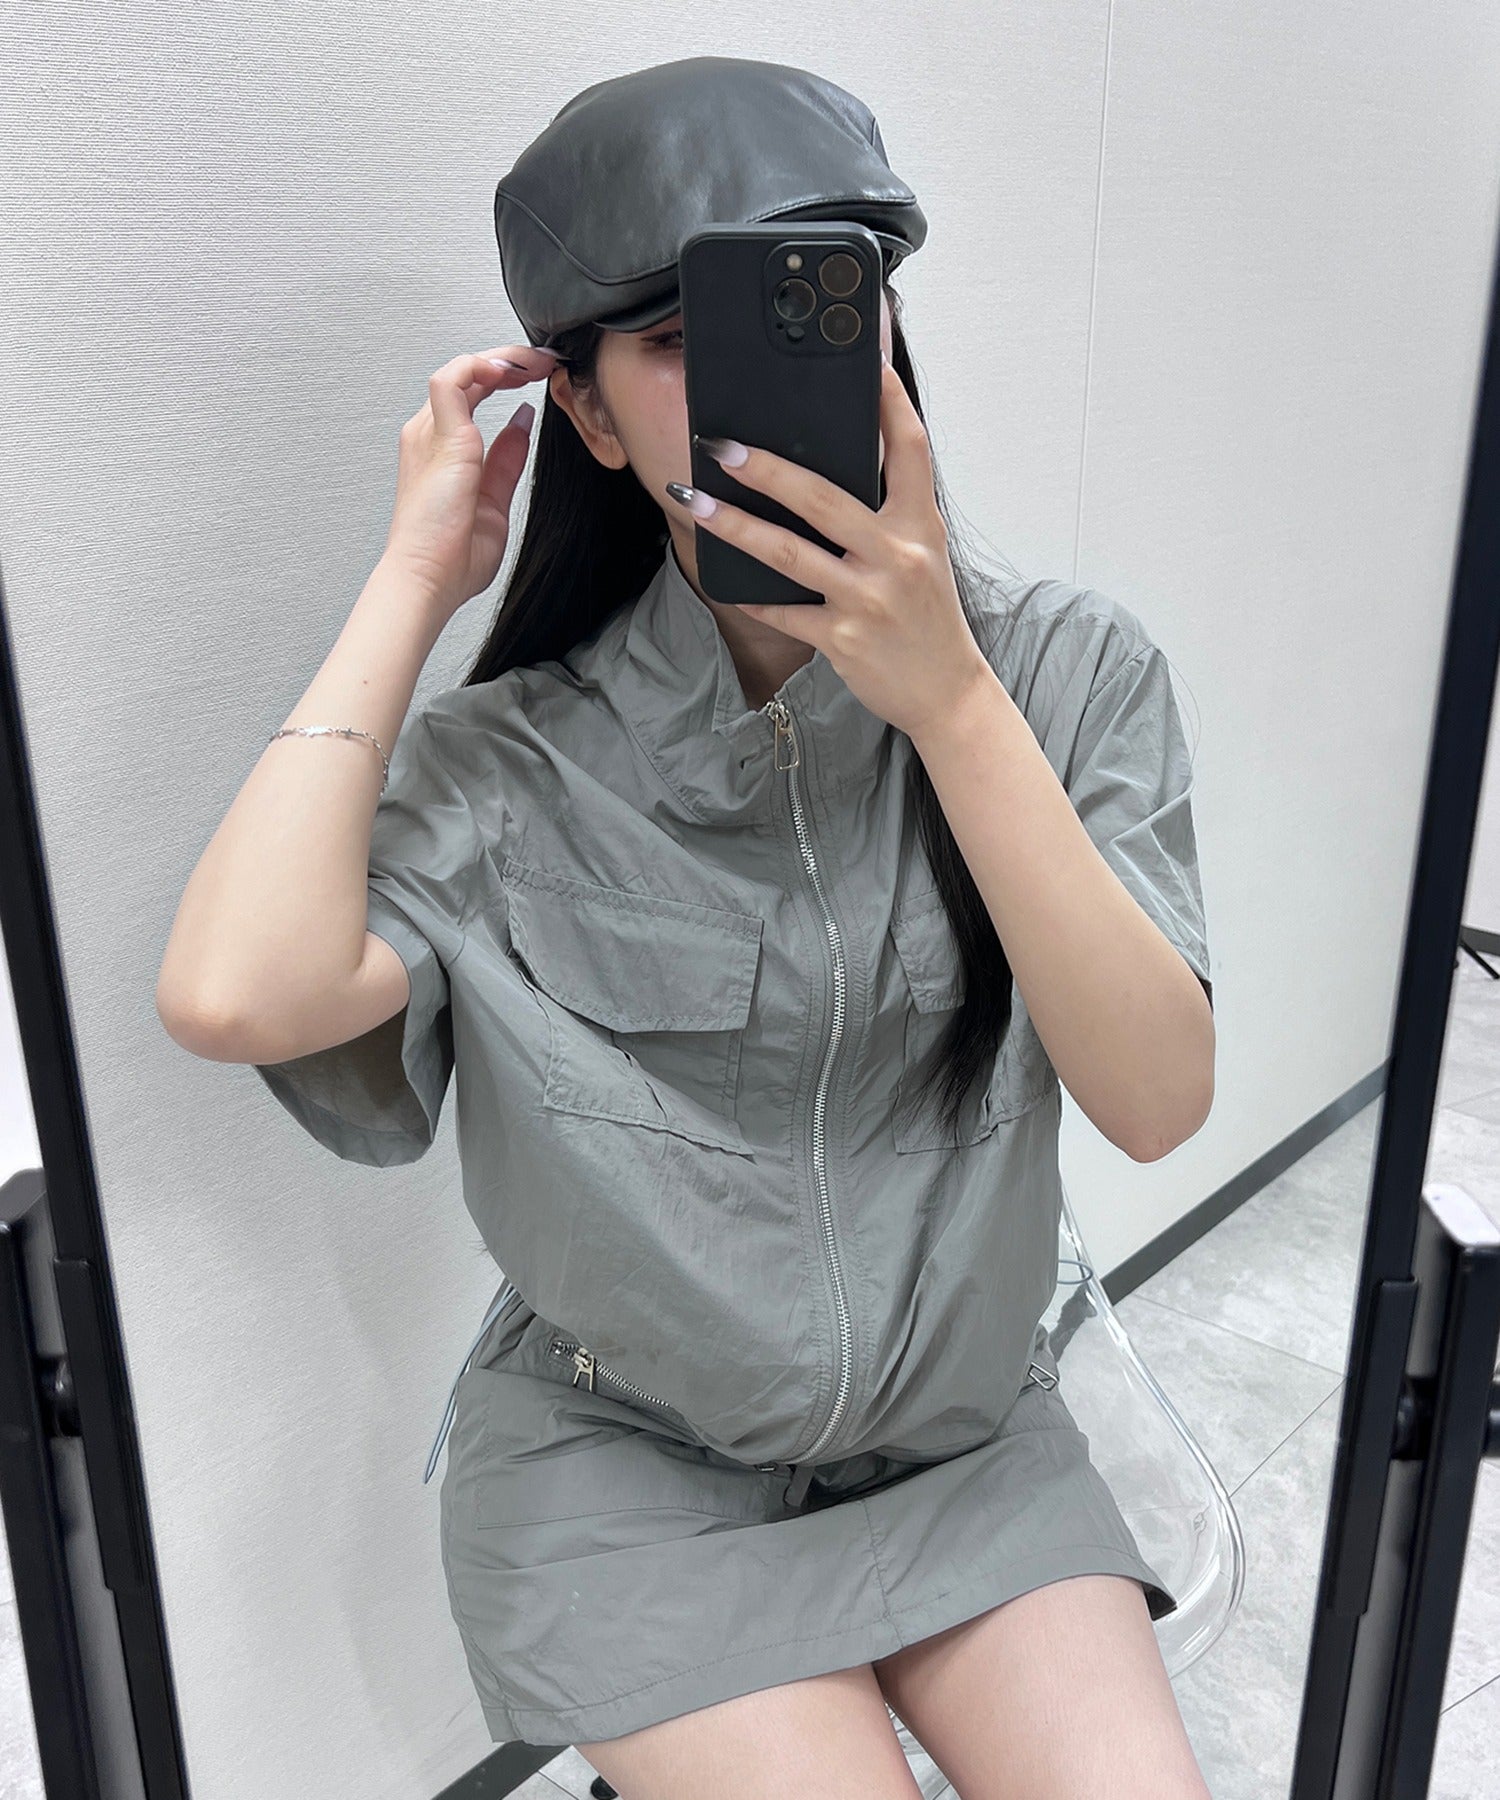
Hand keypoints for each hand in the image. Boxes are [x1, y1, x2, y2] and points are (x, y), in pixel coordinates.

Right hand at [382, 342, 564, 616]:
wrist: (429, 579)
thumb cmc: (450, 555)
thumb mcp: (494, 501)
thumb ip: (506, 460)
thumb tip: (521, 424)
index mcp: (441, 449)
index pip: (472, 394)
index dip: (505, 378)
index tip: (539, 378)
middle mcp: (430, 435)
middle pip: (468, 376)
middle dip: (510, 362)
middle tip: (545, 361)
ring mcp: (430, 433)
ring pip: (462, 370)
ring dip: (502, 359)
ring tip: (535, 361)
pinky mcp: (438, 437)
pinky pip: (452, 380)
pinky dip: (480, 367)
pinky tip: (510, 372)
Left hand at [664, 358, 993, 740]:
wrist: (946, 691)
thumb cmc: (927, 617)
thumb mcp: (923, 554)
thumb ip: (886, 515)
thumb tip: (825, 474)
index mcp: (919, 525)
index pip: (909, 450)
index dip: (890, 402)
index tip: (869, 361)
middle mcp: (897, 556)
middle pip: (822, 498)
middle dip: (765, 469)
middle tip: (720, 446)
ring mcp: (867, 599)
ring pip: (787, 553)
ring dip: (734, 525)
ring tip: (693, 501)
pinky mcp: (842, 639)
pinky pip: (784, 612)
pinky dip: (752, 598)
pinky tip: (727, 583)